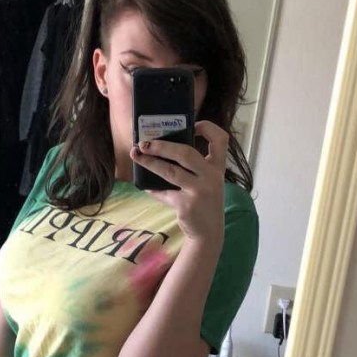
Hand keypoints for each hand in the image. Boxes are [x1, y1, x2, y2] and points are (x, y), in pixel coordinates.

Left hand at [130, 119, 227, 243]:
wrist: (208, 233)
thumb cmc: (204, 202)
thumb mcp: (206, 182)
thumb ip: (194, 167)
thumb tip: (162, 149)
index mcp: (217, 168)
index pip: (221, 140)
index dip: (208, 128)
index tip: (193, 124)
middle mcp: (212, 178)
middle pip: (186, 153)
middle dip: (162, 146)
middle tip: (145, 143)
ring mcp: (200, 192)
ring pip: (170, 171)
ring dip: (150, 162)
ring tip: (136, 156)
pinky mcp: (187, 205)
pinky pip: (164, 192)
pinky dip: (152, 189)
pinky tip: (144, 186)